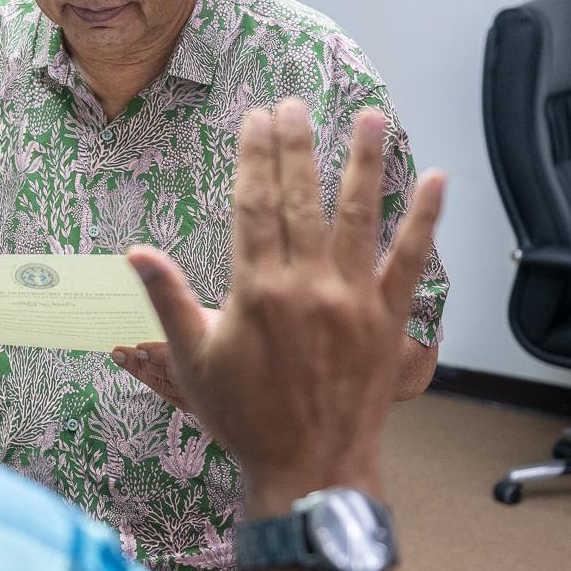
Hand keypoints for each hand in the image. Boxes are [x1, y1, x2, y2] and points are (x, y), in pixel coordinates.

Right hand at [128, 100, 444, 512]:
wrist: (308, 467)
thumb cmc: (244, 418)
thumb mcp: (191, 361)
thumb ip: (167, 300)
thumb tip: (135, 253)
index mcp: (255, 290)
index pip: (254, 205)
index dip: (254, 156)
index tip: (255, 120)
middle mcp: (306, 286)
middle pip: (301, 198)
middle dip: (296, 145)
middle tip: (294, 103)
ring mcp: (352, 300)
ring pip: (359, 216)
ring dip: (363, 162)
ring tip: (368, 116)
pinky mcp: (388, 320)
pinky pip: (412, 262)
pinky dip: (425, 220)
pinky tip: (436, 181)